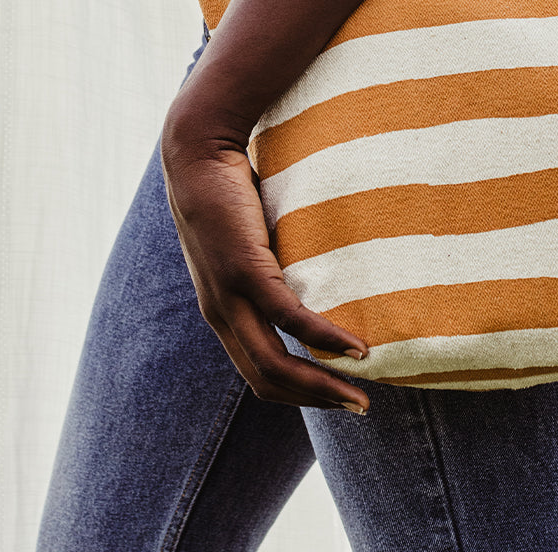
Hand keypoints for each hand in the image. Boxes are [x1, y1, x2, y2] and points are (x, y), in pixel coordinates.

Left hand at [160, 115, 371, 412]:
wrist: (197, 151)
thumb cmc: (225, 187)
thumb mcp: (244, 238)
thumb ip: (266, 262)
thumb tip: (306, 267)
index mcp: (220, 310)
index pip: (257, 373)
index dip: (297, 392)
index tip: (337, 393)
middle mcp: (220, 312)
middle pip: (267, 381)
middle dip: (315, 400)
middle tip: (359, 407)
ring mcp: (229, 294)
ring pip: (275, 363)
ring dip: (321, 385)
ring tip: (360, 392)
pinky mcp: (244, 269)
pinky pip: (289, 318)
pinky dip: (324, 338)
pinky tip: (355, 348)